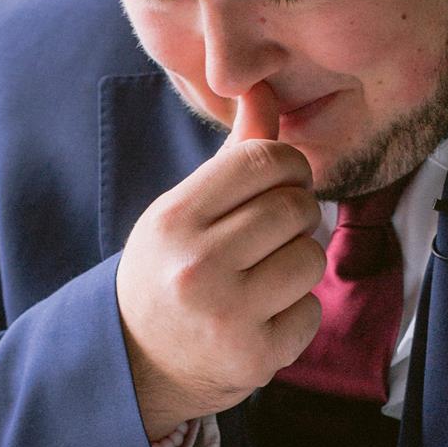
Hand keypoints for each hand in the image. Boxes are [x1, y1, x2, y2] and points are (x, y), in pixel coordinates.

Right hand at [115, 84, 325, 438]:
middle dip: (297, 216)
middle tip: (274, 235)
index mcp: (176, 218)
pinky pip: (311, 311)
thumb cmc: (168, 271)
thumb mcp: (184, 210)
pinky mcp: (254, 357)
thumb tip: (262, 84)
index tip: (282, 184)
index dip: (288, 167)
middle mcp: (198, 265)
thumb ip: (233, 155)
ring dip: (298, 265)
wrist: (136, 362)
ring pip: (311, 258)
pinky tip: (261, 318)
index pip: (265, 160)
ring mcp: (227, 315)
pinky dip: (295, 313)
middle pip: (295, 207)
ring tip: (264, 278)